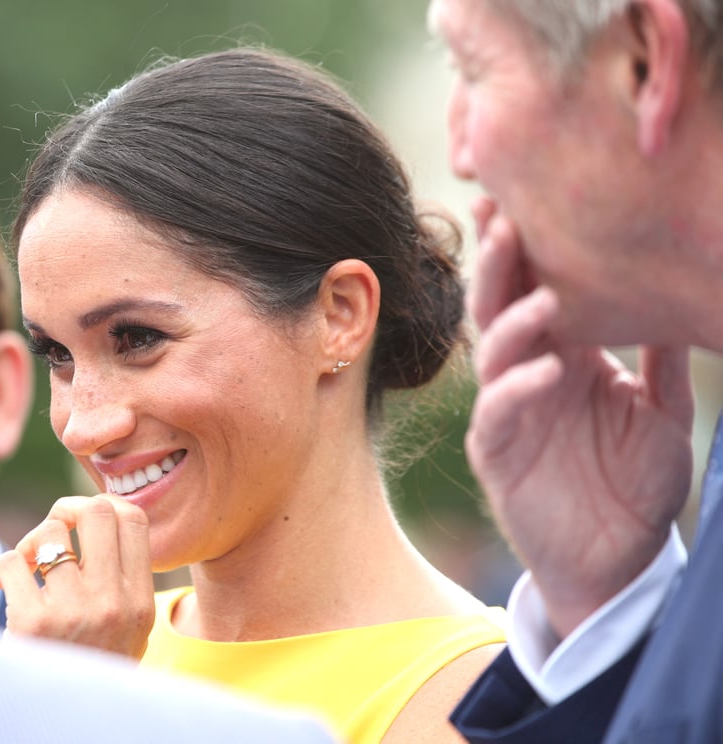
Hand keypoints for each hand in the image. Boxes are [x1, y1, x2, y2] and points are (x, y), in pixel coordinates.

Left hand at [0, 494, 154, 658]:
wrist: (62, 723)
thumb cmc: (90, 669)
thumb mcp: (128, 631)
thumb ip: (123, 582)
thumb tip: (101, 515)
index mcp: (141, 602)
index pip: (134, 520)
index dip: (104, 505)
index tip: (83, 522)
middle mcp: (113, 603)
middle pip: (97, 512)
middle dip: (67, 510)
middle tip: (51, 532)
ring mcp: (74, 612)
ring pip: (49, 532)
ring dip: (29, 542)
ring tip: (23, 566)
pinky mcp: (32, 624)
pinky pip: (12, 561)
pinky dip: (1, 566)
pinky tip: (1, 584)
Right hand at [466, 197, 693, 638]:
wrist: (614, 562)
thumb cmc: (631, 485)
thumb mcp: (661, 411)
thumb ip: (663, 359)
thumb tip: (686, 294)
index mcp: (561, 354)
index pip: (535, 289)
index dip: (528, 248)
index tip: (528, 195)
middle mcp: (526, 374)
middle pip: (500, 306)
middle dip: (500, 263)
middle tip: (505, 216)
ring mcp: (506, 411)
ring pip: (490, 352)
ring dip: (510, 320)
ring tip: (539, 293)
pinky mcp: (496, 452)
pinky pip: (499, 412)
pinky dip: (519, 388)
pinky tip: (548, 368)